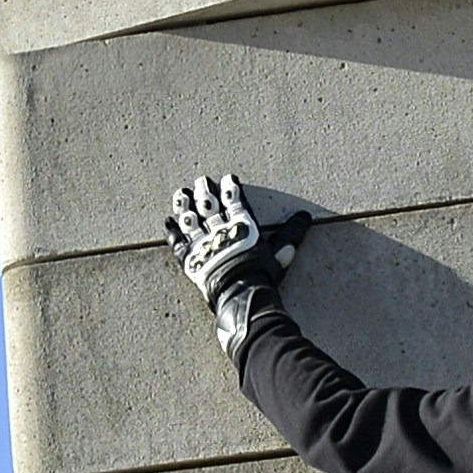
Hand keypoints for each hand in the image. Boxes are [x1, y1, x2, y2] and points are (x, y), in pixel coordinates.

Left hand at [164, 171, 312, 356]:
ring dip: (184, 205)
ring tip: (181, 193)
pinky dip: (172, 231)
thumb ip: (290, 234)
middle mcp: (219, 230)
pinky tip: (167, 221)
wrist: (240, 294)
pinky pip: (177, 242)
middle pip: (209, 205)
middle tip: (201, 180)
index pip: (235, 201)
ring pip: (190, 218)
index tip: (227, 178)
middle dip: (205, 191)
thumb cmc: (262, 275)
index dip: (231, 189)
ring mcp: (202, 243)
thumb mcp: (281, 253)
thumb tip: (305, 216)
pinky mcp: (190, 258)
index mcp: (241, 226)